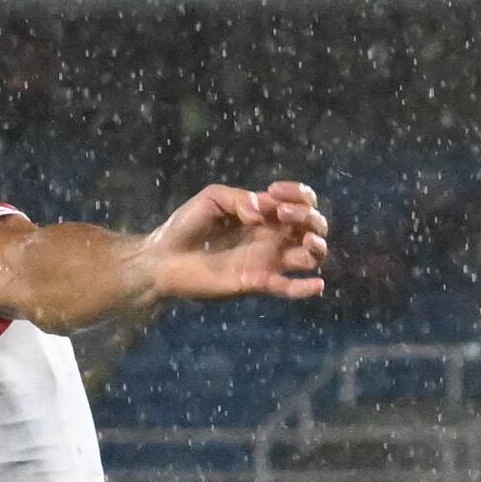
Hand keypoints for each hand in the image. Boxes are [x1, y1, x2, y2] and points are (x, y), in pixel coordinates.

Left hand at [145, 180, 328, 302]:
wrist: (163, 258)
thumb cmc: (186, 226)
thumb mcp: (213, 198)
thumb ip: (239, 199)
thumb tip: (261, 213)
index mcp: (265, 214)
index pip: (300, 202)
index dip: (298, 194)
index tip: (274, 193)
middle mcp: (272, 237)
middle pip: (312, 226)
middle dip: (307, 216)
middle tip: (281, 214)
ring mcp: (267, 261)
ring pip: (310, 256)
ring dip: (316, 247)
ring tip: (305, 241)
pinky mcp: (256, 283)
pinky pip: (287, 288)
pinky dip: (305, 289)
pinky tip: (315, 284)